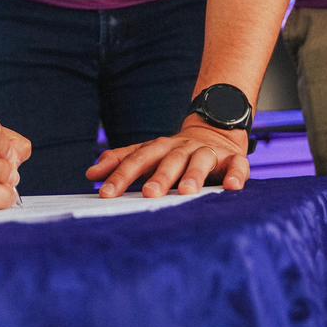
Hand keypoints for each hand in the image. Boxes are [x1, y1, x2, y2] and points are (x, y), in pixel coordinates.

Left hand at [85, 118, 249, 198]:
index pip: (137, 159)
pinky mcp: (232, 160)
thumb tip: (90, 173)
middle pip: (168, 160)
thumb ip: (121, 162)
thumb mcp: (148, 154)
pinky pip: (237, 166)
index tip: (105, 193)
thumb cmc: (175, 153)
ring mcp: (208, 152)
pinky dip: (235, 175)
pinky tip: (232, 187)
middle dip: (159, 177)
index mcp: (160, 148)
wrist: (215, 132)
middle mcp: (183, 148)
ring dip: (194, 176)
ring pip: (200, 161)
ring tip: (187, 192)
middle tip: (148, 194)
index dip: (120, 175)